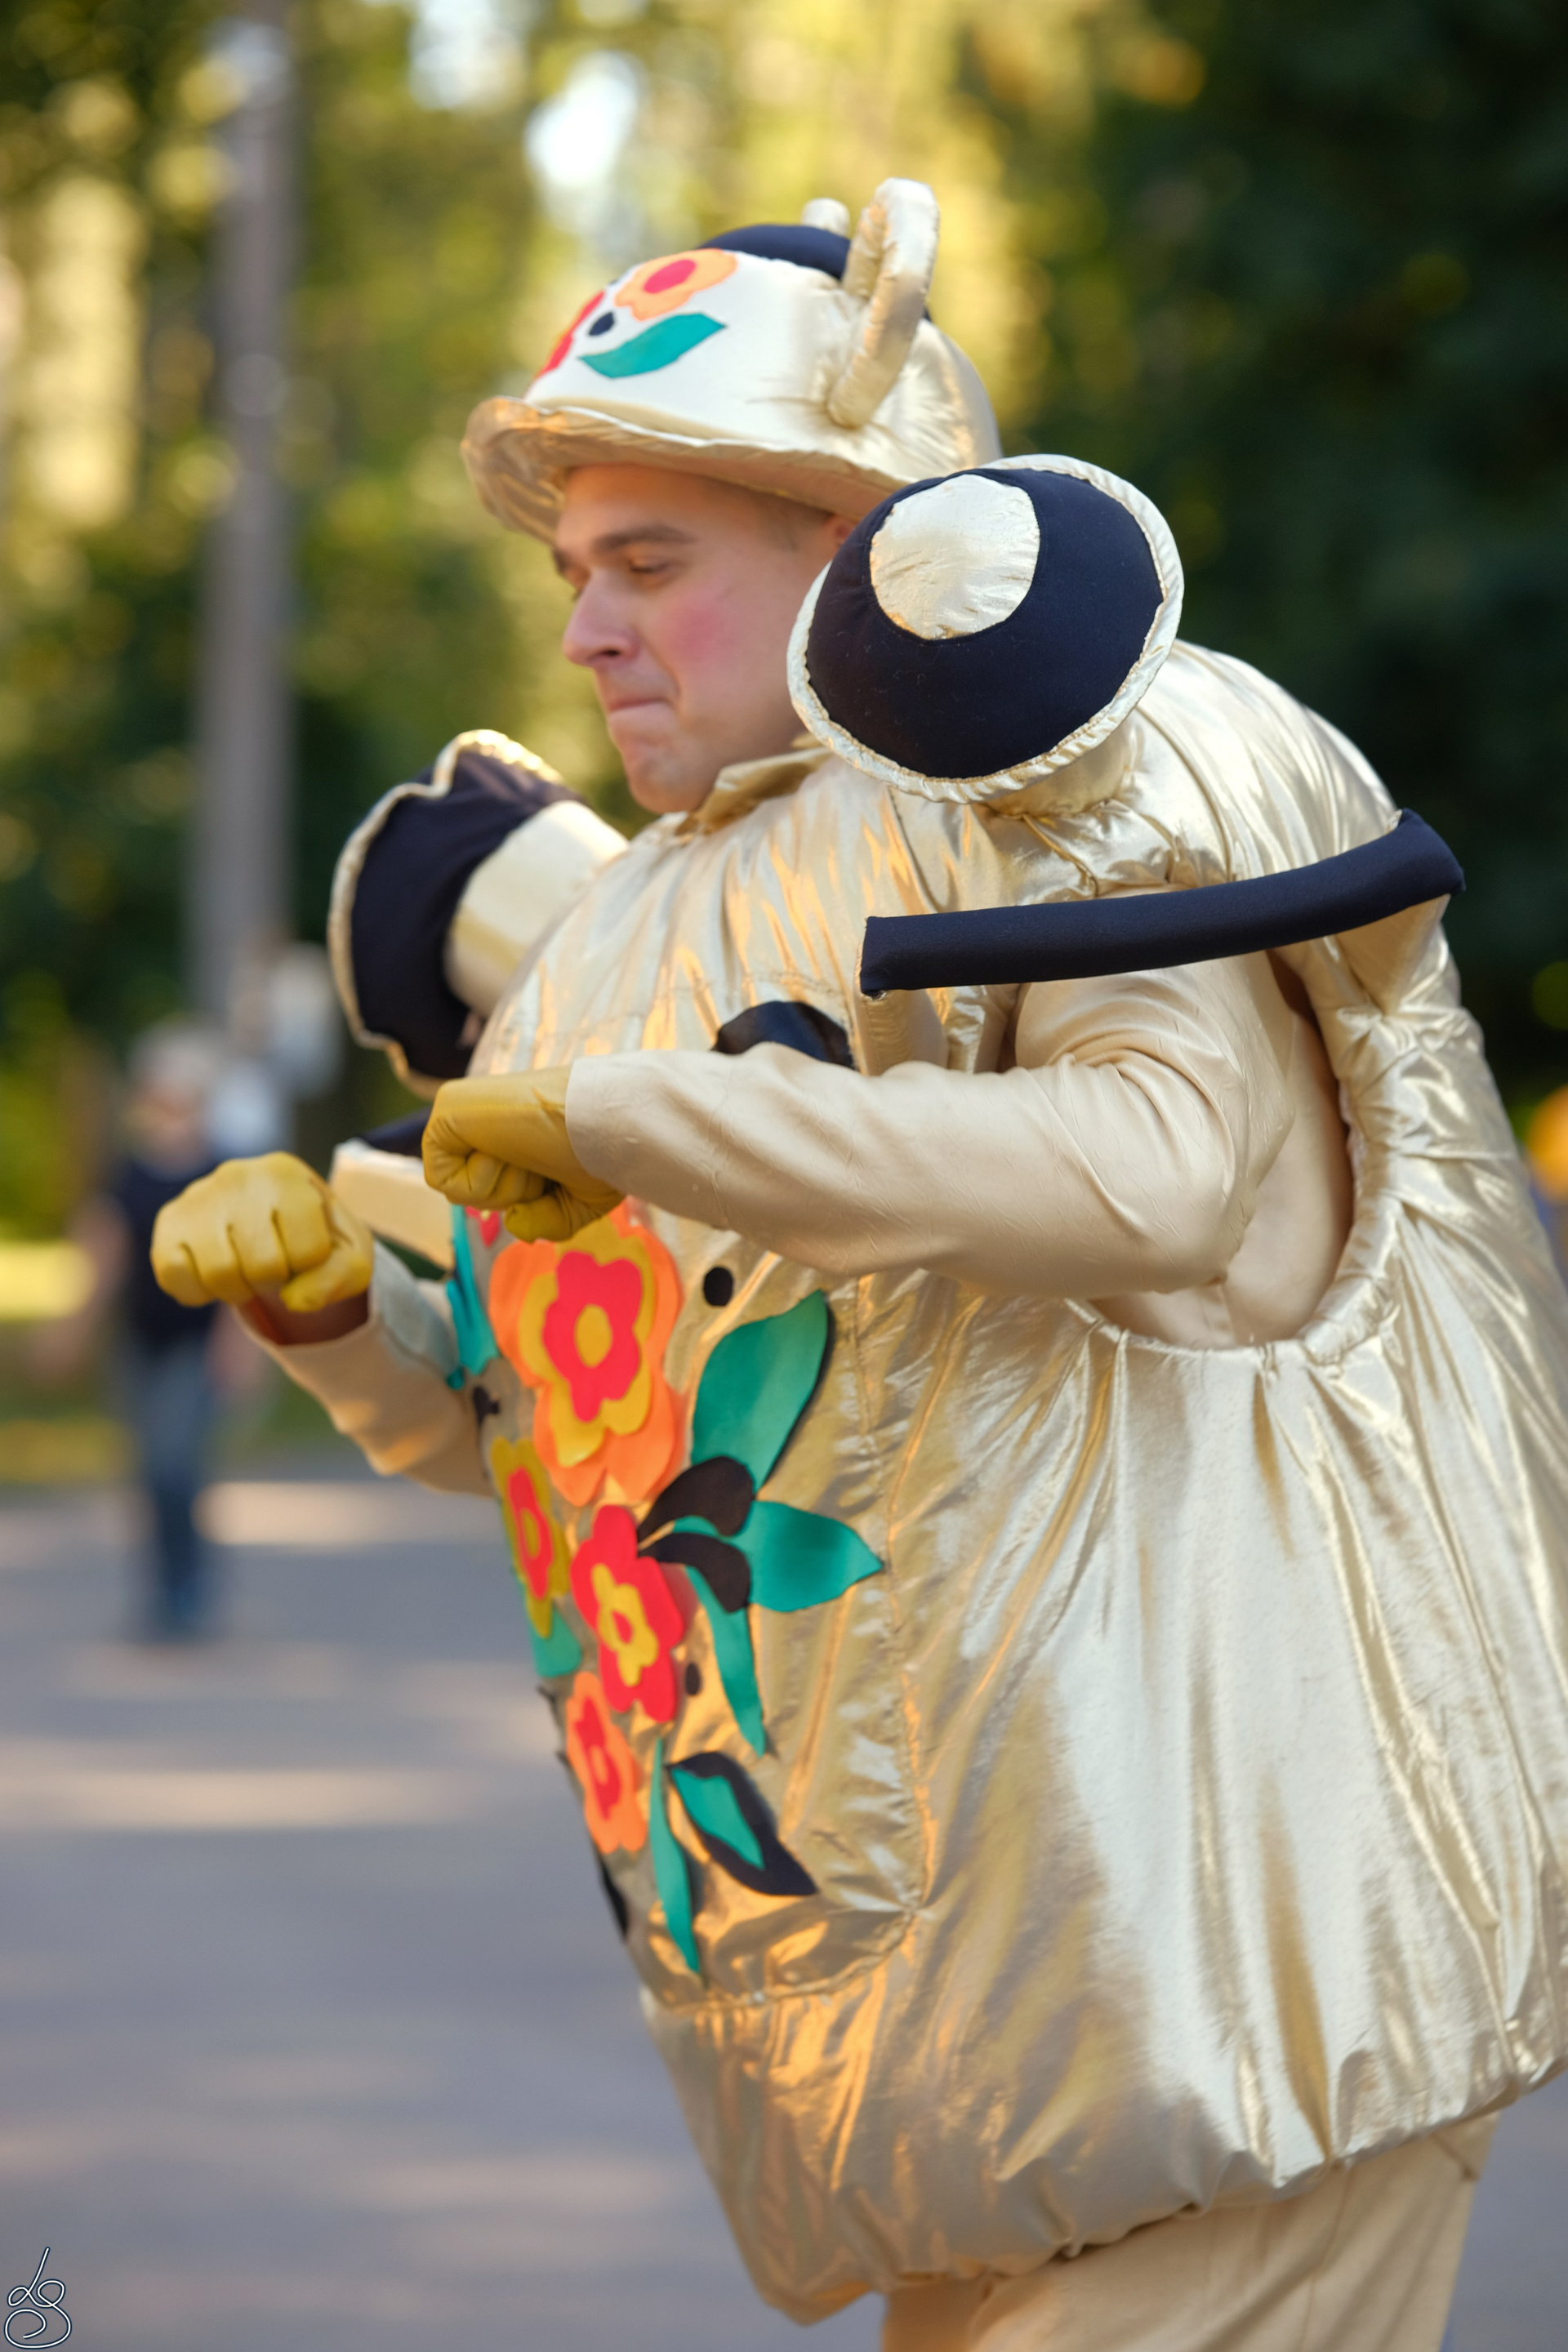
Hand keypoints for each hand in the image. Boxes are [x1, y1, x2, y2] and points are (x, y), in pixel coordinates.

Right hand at [151, 1153, 373, 1315]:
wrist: (267, 1213)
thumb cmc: (312, 1233)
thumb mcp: (346, 1252)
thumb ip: (340, 1276)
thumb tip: (296, 1302)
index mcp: (288, 1175)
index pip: (309, 1252)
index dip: (310, 1266)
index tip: (304, 1249)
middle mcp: (238, 1175)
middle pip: (263, 1266)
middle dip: (274, 1280)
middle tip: (272, 1264)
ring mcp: (198, 1196)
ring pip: (219, 1274)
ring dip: (238, 1289)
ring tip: (245, 1267)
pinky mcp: (169, 1222)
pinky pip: (176, 1276)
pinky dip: (199, 1290)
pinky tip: (213, 1270)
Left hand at [422, 1068, 623, 1243]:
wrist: (605, 1121)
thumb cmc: (601, 1152)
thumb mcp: (577, 1202)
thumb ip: (543, 1220)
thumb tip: (513, 1221)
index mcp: (511, 1133)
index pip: (495, 1192)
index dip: (526, 1200)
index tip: (555, 1172)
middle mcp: (484, 1121)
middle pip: (475, 1195)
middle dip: (514, 1196)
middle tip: (541, 1162)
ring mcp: (462, 1111)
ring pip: (459, 1190)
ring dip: (503, 1187)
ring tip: (527, 1151)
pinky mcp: (446, 1108)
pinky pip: (440, 1178)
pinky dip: (479, 1182)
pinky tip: (504, 1150)